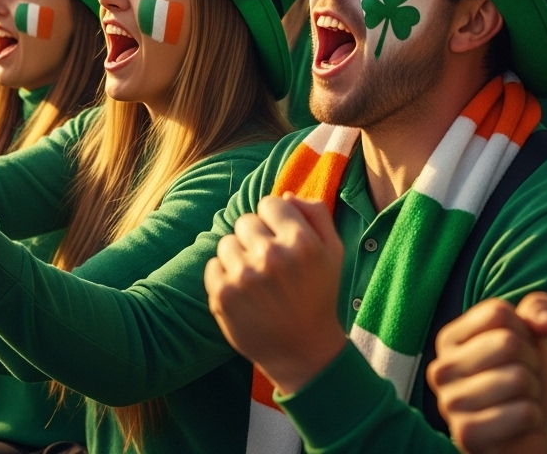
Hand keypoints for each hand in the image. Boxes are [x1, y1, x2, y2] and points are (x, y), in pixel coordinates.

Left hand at [204, 194, 346, 394]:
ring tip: (257, 280)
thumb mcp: (333, 251)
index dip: (275, 220)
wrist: (303, 352)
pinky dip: (224, 276)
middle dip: (256, 238)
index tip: (282, 240)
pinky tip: (244, 294)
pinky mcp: (222, 295)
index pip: (270, 203)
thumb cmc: (318, 295)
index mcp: (301, 241)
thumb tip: (285, 195)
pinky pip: (213, 265)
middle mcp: (272, 256)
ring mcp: (244, 277)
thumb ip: (316, 213)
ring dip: (239, 257)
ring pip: (227, 242)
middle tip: (270, 265)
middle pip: (246, 221)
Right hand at [426, 293, 546, 453]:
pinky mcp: (467, 434)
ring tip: (519, 402)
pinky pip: (523, 412)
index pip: (498, 312)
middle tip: (522, 381)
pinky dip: (534, 418)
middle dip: (531, 363)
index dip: (522, 331)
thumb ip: (538, 309)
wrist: (521, 435)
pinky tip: (519, 424)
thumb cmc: (520, 377)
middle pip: (509, 343)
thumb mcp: (529, 335)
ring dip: (533, 393)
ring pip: (519, 378)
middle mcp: (441, 368)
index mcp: (448, 339)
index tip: (517, 352)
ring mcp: (450, 403)